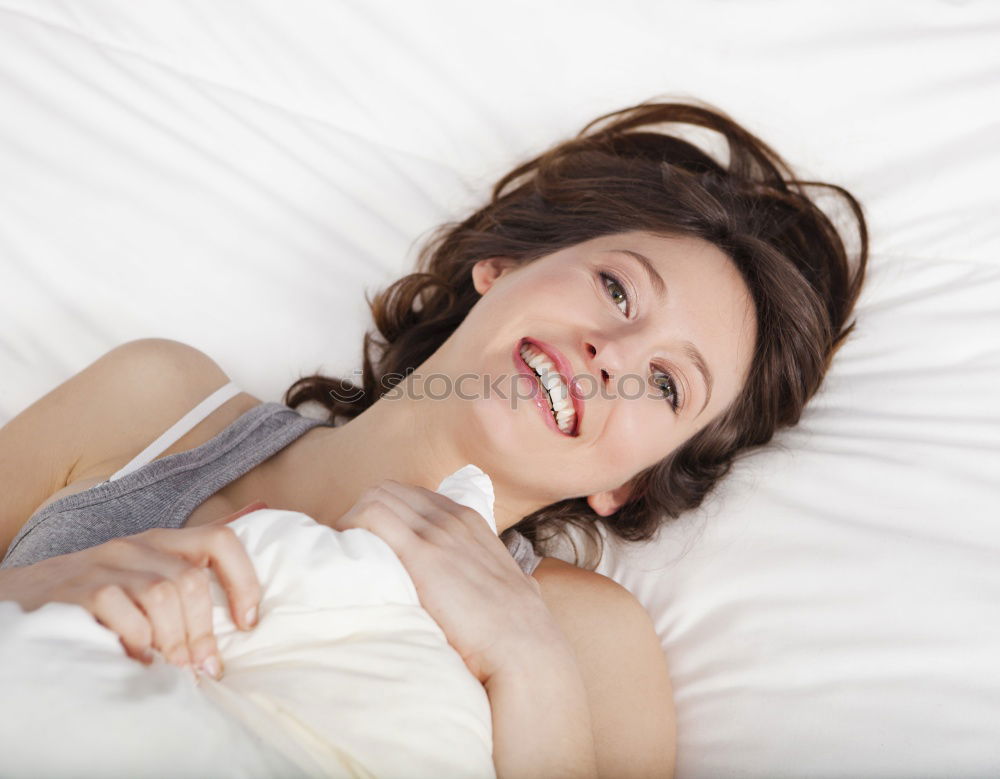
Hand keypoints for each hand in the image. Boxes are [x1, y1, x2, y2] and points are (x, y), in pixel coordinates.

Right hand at [0, 501, 266, 677]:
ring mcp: (106, 564)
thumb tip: (238, 608)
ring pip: (162, 595)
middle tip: (202, 666)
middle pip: (191, 581)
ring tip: (171, 666)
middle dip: (202, 631)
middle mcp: (137, 545)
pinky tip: (136, 658)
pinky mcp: (79, 588)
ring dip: (172, 639)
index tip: (247, 622)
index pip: (220, 539)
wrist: (26, 596)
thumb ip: (186, 583)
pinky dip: (136, 640)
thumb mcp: (146, 577)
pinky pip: (121, 611)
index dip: (243, 580)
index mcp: (163, 541)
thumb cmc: (99, 593)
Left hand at [331, 480, 560, 684]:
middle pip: (387, 492)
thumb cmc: (514, 631)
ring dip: (350, 523)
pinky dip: (349, 530)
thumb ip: (489, 575)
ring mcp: (437, 533)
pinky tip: (346, 558)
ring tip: (342, 557)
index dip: (382, 514)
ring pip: (375, 498)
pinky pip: (371, 517)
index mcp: (469, 521)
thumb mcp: (507, 584)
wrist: (523, 648)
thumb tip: (495, 594)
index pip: (410, 495)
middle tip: (347, 551)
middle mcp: (451, 519)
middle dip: (361, 516)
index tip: (367, 541)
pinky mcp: (422, 554)